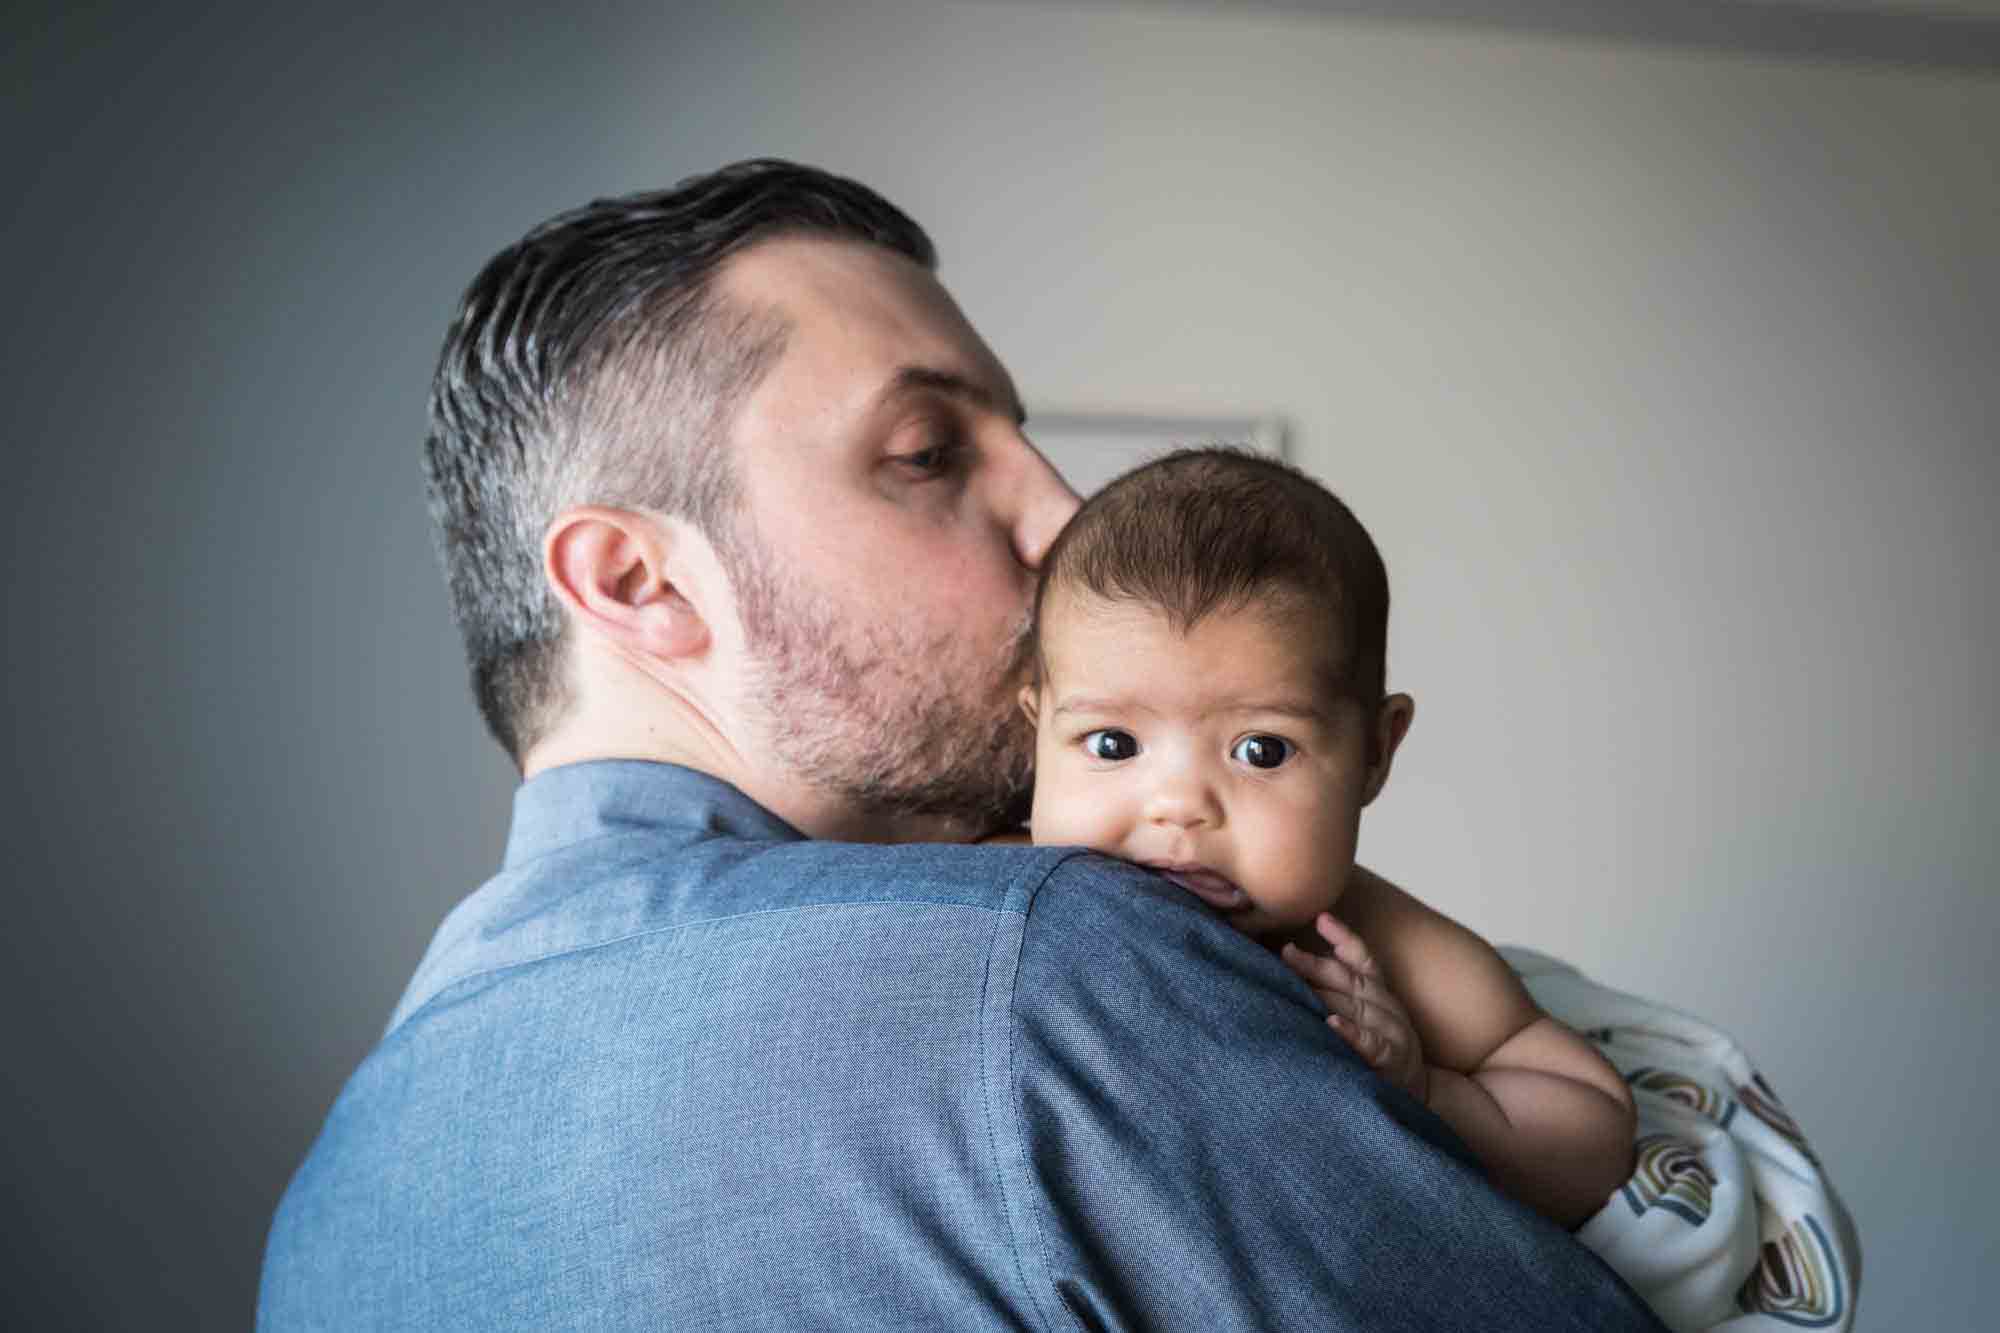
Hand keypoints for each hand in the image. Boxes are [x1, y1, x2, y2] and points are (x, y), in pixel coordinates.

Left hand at [1282, 912, 1428, 1102]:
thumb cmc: (1382, 1046)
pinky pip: (1370, 1043)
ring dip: (1326, 994)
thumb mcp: (1369, 1012)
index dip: (1344, 936)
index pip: (1362, 959)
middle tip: (1286, 952)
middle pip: (1348, 980)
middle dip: (1315, 965)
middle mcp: (1386, 1006)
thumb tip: (1300, 961)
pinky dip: (1351, 1032)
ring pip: (1356, 1007)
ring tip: (1298, 982)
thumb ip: (1342, 989)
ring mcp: (1392, 1032)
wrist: (1417, 1089)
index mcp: (1378, 993)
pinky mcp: (1391, 1060)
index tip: (1321, 917)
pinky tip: (1332, 1024)